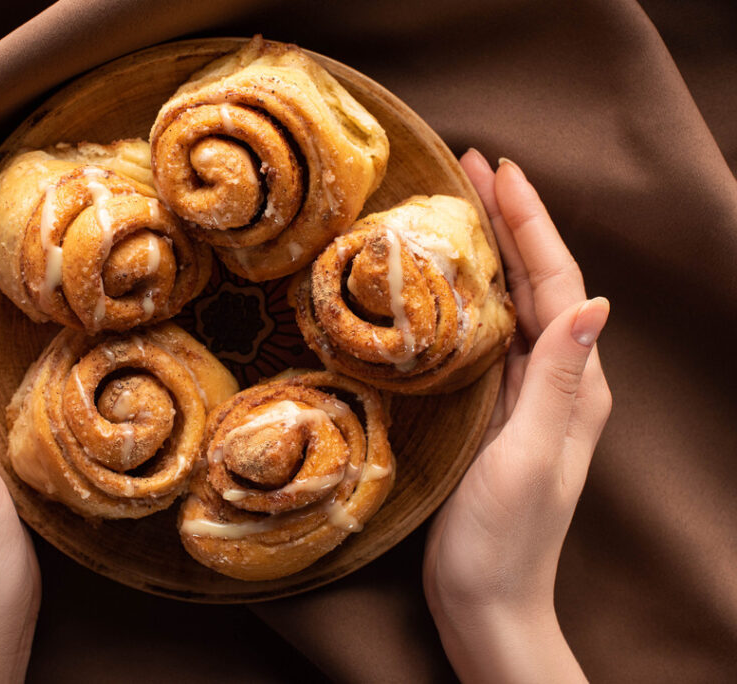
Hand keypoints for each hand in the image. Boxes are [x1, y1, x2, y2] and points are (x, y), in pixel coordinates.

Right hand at [422, 152, 611, 682]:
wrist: (488, 602)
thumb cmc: (505, 539)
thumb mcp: (532, 458)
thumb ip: (560, 383)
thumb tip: (594, 302)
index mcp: (576, 385)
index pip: (559, 284)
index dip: (530, 223)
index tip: (498, 169)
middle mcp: (558, 381)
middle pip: (538, 283)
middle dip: (510, 220)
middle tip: (468, 166)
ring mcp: (526, 396)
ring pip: (512, 304)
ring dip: (491, 251)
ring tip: (457, 205)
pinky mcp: (494, 412)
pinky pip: (489, 337)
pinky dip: (471, 297)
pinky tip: (447, 283)